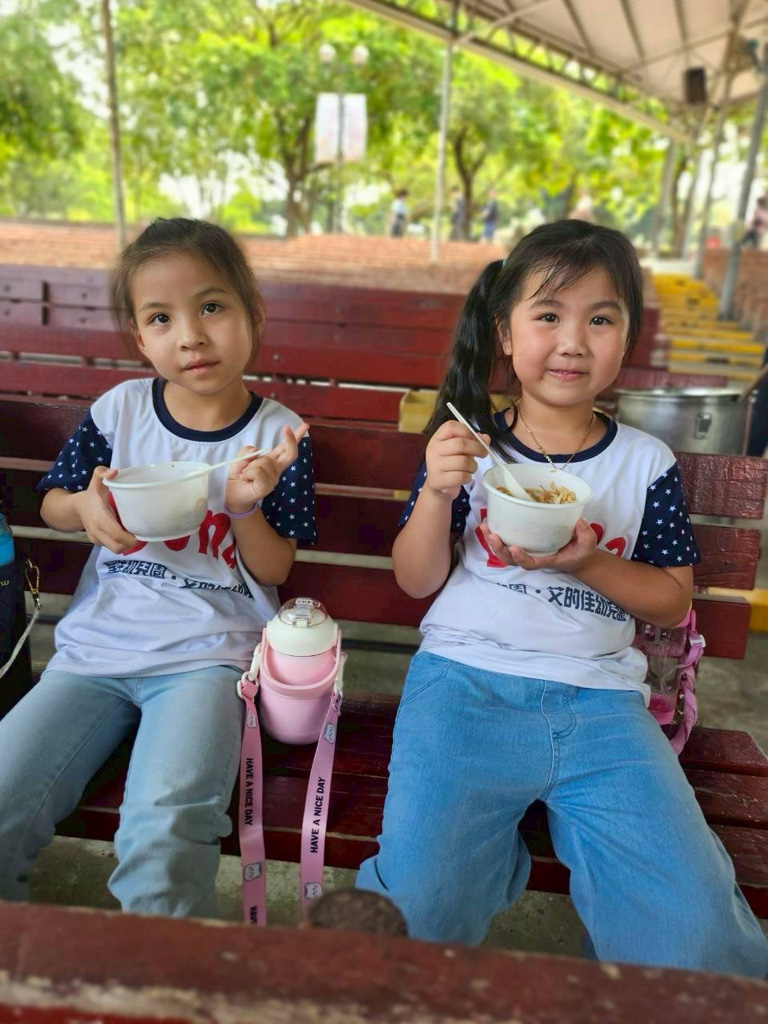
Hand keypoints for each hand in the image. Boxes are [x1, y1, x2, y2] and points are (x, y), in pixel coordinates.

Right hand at [74, 467, 139, 553]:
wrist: (76, 507)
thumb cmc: (91, 494)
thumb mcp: (96, 480)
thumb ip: (102, 473)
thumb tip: (114, 472)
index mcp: (99, 517)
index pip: (116, 533)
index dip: (130, 537)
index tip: (141, 534)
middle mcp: (97, 530)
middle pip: (117, 547)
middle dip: (131, 544)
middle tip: (141, 535)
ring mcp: (96, 538)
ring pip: (115, 549)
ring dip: (127, 545)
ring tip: (135, 535)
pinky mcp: (97, 542)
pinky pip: (111, 547)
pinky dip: (120, 544)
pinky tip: (126, 534)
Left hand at [226, 423, 308, 513]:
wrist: (232, 495)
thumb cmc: (238, 476)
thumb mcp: (241, 458)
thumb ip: (248, 451)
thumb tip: (256, 452)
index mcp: (272, 461)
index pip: (286, 449)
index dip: (294, 437)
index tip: (304, 426)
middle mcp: (276, 469)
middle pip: (289, 454)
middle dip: (291, 440)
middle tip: (287, 428)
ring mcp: (272, 479)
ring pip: (263, 462)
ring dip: (250, 465)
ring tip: (245, 474)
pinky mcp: (266, 487)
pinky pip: (258, 472)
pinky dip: (248, 472)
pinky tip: (245, 478)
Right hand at [424, 420, 488, 501]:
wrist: (438, 486)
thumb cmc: (451, 464)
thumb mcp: (460, 450)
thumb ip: (472, 441)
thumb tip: (486, 438)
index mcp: (437, 439)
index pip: (451, 426)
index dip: (467, 431)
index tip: (476, 439)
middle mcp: (433, 450)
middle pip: (460, 443)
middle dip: (477, 448)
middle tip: (483, 454)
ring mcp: (434, 465)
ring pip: (463, 461)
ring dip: (473, 466)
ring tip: (471, 468)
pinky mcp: (438, 480)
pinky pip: (461, 476)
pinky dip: (468, 478)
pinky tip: (466, 478)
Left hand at [480, 517, 598, 573]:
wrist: (577, 557)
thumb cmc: (581, 551)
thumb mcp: (588, 544)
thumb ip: (585, 535)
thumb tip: (578, 522)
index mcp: (546, 560)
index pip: (530, 564)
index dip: (521, 558)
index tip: (514, 549)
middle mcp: (532, 557)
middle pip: (510, 560)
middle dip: (499, 549)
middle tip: (492, 535)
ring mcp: (526, 551)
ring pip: (504, 552)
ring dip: (492, 541)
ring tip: (484, 526)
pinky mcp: (524, 542)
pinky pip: (506, 541)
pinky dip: (496, 533)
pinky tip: (489, 521)